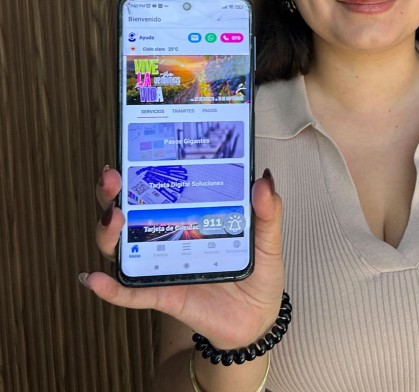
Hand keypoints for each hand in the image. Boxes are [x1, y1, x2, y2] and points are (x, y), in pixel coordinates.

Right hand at [81, 166, 285, 349]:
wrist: (257, 319)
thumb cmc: (258, 274)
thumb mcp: (268, 241)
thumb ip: (268, 212)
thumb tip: (264, 179)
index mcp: (189, 217)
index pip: (157, 190)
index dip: (139, 172)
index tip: (131, 154)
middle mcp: (168, 238)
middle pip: (127, 213)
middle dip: (112, 193)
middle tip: (113, 178)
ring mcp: (162, 266)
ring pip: (121, 249)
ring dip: (108, 233)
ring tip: (113, 218)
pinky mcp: (164, 296)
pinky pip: (131, 294)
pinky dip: (112, 289)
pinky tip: (94, 279)